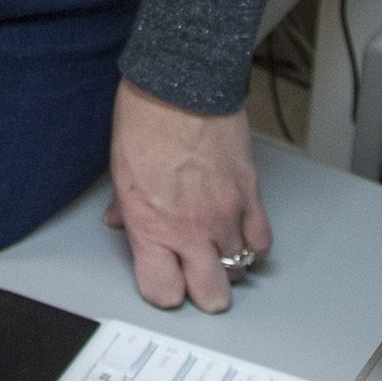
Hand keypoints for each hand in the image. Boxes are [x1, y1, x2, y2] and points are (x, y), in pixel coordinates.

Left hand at [104, 82, 270, 313]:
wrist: (182, 85)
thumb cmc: (146, 121)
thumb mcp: (120, 171)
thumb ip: (125, 208)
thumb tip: (121, 221)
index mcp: (151, 226)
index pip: (164, 291)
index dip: (165, 291)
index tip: (164, 281)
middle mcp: (191, 229)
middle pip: (212, 295)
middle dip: (204, 292)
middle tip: (197, 277)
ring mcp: (225, 215)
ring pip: (239, 269)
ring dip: (227, 265)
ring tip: (215, 249)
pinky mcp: (251, 196)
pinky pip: (261, 241)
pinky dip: (253, 244)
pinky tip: (241, 235)